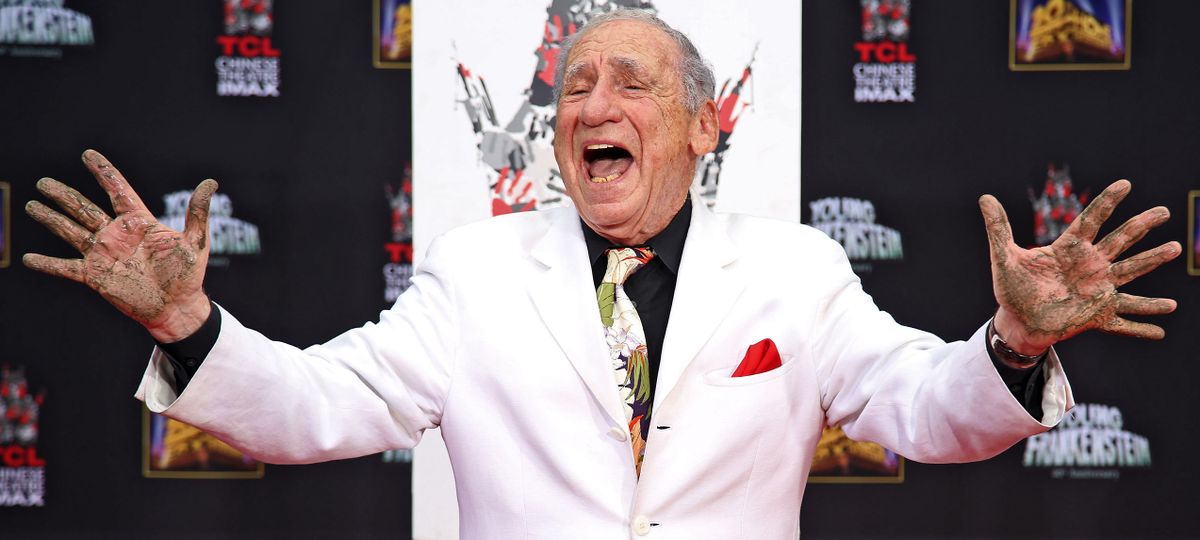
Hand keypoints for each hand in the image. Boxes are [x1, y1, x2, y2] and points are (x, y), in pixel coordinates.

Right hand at [23, 150, 217, 342]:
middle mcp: (117, 234)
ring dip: (51, 219)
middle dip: (63, 194)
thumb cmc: (188, 274)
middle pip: (84, 208)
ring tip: (30, 205)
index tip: (87, 154)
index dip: (103, 172)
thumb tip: (210, 182)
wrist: (178, 307)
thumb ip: (197, 211)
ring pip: (70, 231)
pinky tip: (28, 258)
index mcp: (139, 222)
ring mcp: (103, 254)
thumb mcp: (195, 240)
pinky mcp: (95, 276)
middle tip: (43, 182)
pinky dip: (47, 264)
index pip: (117, 190)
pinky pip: (66, 267)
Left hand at [979, 179, 1179, 353]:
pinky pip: (1124, 322)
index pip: (1091, 220)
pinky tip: (1162, 330)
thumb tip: (984, 198)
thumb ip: (998, 229)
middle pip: (1120, 241)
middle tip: (1164, 211)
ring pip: (1131, 273)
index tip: (1125, 184)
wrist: (1017, 321)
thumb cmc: (1012, 288)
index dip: (1107, 203)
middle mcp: (1090, 266)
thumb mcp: (1004, 258)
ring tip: (1175, 247)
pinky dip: (1142, 326)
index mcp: (1069, 249)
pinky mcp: (1098, 316)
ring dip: (1152, 261)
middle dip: (1142, 226)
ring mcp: (1098, 290)